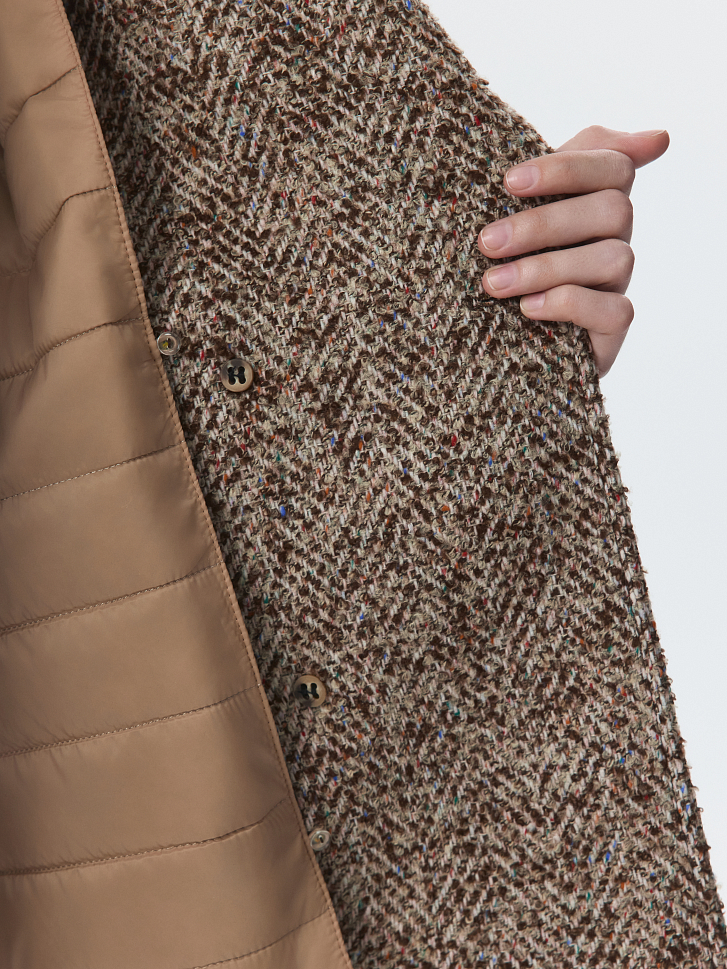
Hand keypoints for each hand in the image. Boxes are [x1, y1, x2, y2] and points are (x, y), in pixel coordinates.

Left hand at [477, 126, 669, 376]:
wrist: (485, 340)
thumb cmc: (502, 263)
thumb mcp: (521, 209)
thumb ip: (569, 164)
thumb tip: (662, 137)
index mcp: (595, 202)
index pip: (612, 165)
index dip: (565, 168)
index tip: (509, 182)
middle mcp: (614, 240)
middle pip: (613, 209)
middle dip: (544, 224)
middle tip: (487, 242)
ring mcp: (615, 286)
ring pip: (614, 259)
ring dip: (546, 268)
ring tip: (493, 283)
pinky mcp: (611, 331)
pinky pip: (616, 312)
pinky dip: (568, 305)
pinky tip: (527, 308)